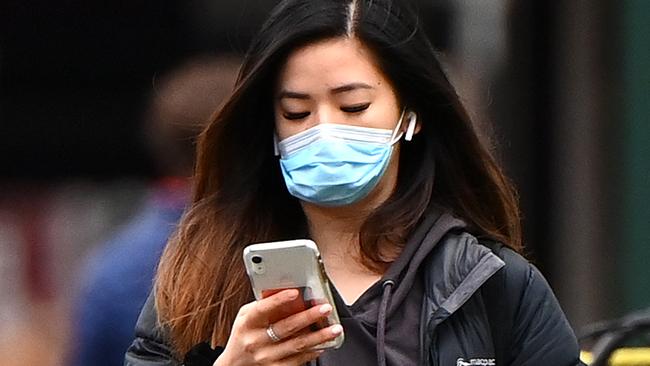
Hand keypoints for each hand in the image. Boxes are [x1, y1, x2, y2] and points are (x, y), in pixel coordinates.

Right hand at [214, 289, 342, 365]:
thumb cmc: (245, 333)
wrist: (235, 364)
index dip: (279, 300)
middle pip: (286, 327)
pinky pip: (298, 360)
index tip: (295, 292)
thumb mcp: (246, 316)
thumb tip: (288, 291)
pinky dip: (313, 352)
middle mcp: (256, 341)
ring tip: (335, 329)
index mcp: (247, 323)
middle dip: (308, 317)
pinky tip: (324, 345)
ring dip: (319, 337)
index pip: (263, 309)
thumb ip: (264, 304)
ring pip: (297, 345)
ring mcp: (266, 357)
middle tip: (325, 308)